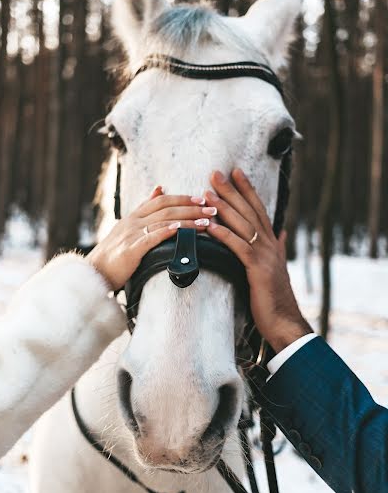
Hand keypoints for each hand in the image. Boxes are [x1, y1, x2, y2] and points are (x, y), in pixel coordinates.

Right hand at [87, 187, 214, 289]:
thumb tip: (160, 189)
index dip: (182, 198)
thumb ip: (144, 209)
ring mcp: (131, 234)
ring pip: (163, 221)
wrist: (94, 273)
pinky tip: (181, 229)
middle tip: (212, 208)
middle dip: (192, 208)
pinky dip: (167, 231)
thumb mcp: (128, 227)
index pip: (162, 200)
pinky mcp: (130, 250)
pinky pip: (152, 237)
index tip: (202, 199)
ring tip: (206, 222)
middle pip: (166, 208)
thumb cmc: (113, 254)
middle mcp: (133, 222)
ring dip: (187, 221)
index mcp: (134, 216)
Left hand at [206, 169, 311, 352]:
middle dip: (232, 190)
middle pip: (249, 211)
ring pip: (243, 225)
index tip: (235, 171)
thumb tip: (282, 234)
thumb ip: (278, 248)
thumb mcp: (277, 268)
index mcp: (272, 242)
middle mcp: (270, 244)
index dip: (247, 189)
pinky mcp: (257, 269)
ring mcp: (265, 255)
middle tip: (215, 173)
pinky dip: (224, 234)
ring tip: (207, 193)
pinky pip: (238, 247)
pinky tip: (210, 226)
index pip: (258, 209)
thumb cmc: (275, 297)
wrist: (284, 321)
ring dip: (224, 208)